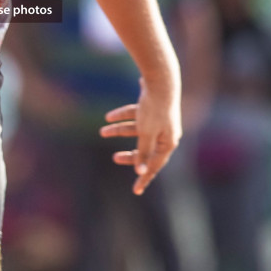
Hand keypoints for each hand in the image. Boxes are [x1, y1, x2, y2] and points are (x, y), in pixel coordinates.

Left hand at [100, 78, 181, 195]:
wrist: (160, 79)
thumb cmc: (155, 109)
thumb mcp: (146, 133)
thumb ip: (143, 152)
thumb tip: (140, 172)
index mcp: (168, 143)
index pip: (154, 166)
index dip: (144, 179)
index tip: (136, 191)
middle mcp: (166, 134)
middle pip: (146, 150)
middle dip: (130, 154)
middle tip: (115, 158)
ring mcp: (159, 121)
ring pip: (137, 131)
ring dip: (119, 130)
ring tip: (103, 130)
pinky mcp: (152, 108)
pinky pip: (136, 116)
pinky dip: (123, 116)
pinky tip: (109, 116)